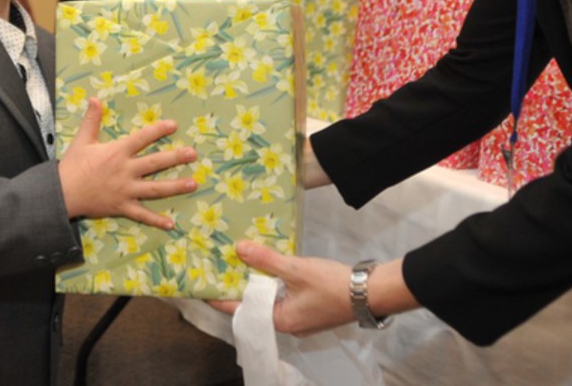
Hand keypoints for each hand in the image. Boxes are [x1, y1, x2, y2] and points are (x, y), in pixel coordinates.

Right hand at [58, 98, 197, 227]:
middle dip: (176, 158)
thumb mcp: (82, 140)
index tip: (173, 125)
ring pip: (155, 189)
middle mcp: (125, 171)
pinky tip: (171, 224)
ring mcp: (126, 190)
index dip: (158, 131)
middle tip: (193, 154)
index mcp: (117, 152)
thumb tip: (95, 98)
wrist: (62, 193)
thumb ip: (91, 119)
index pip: (142, 138)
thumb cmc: (73, 165)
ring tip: (193, 184)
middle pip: (155, 163)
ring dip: (175, 186)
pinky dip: (156, 220)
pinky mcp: (122, 207)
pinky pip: (142, 215)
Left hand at [208, 241, 354, 334]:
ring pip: (269, 300)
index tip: (203, 286)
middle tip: (220, 267)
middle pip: (254, 305)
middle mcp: (286, 324)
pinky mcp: (309, 309)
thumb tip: (239, 248)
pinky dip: (273, 284)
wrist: (369, 292)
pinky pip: (283, 298)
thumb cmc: (331, 284)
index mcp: (279, 321)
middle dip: (239, 286)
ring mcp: (299, 318)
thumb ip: (266, 260)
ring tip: (240, 263)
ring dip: (257, 283)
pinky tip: (268, 266)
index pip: (240, 310)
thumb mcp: (295, 269)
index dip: (221, 297)